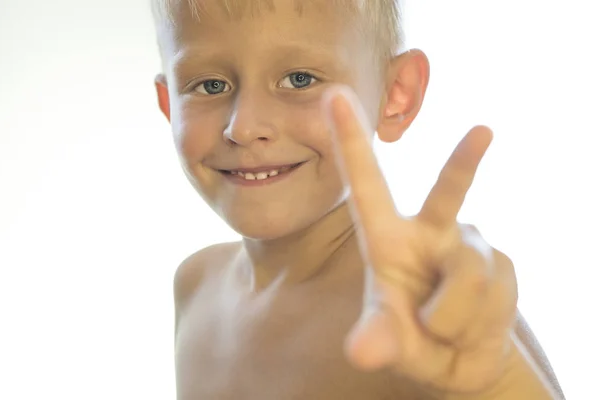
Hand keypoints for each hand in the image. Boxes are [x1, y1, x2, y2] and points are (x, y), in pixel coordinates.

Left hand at [323, 87, 517, 393]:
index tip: (336, 95)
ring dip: (452, 318)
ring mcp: (468, 247)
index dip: (350, 140)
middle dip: (464, 162)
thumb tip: (364, 352)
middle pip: (448, 193)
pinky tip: (473, 327)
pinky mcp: (501, 265)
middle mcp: (429, 233)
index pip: (366, 185)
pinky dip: (478, 326)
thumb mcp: (388, 343)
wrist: (459, 364)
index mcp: (386, 241)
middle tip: (482, 132)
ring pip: (468, 275)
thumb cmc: (410, 341)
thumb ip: (377, 341)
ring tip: (443, 331)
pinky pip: (493, 295)